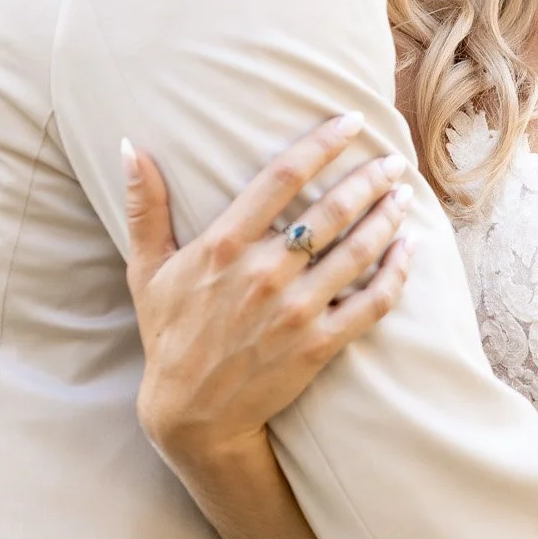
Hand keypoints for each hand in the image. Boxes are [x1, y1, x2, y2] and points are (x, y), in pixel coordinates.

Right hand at [123, 114, 413, 475]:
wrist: (192, 416)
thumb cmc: (169, 336)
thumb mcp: (147, 270)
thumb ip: (144, 207)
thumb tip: (128, 147)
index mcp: (223, 247)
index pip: (282, 178)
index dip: (321, 144)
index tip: (351, 122)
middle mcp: (263, 274)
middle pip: (332, 210)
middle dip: (369, 178)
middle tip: (394, 160)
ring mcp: (295, 311)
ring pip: (358, 251)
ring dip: (387, 217)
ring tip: (404, 194)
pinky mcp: (319, 345)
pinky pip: (371, 302)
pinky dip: (396, 272)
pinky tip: (408, 248)